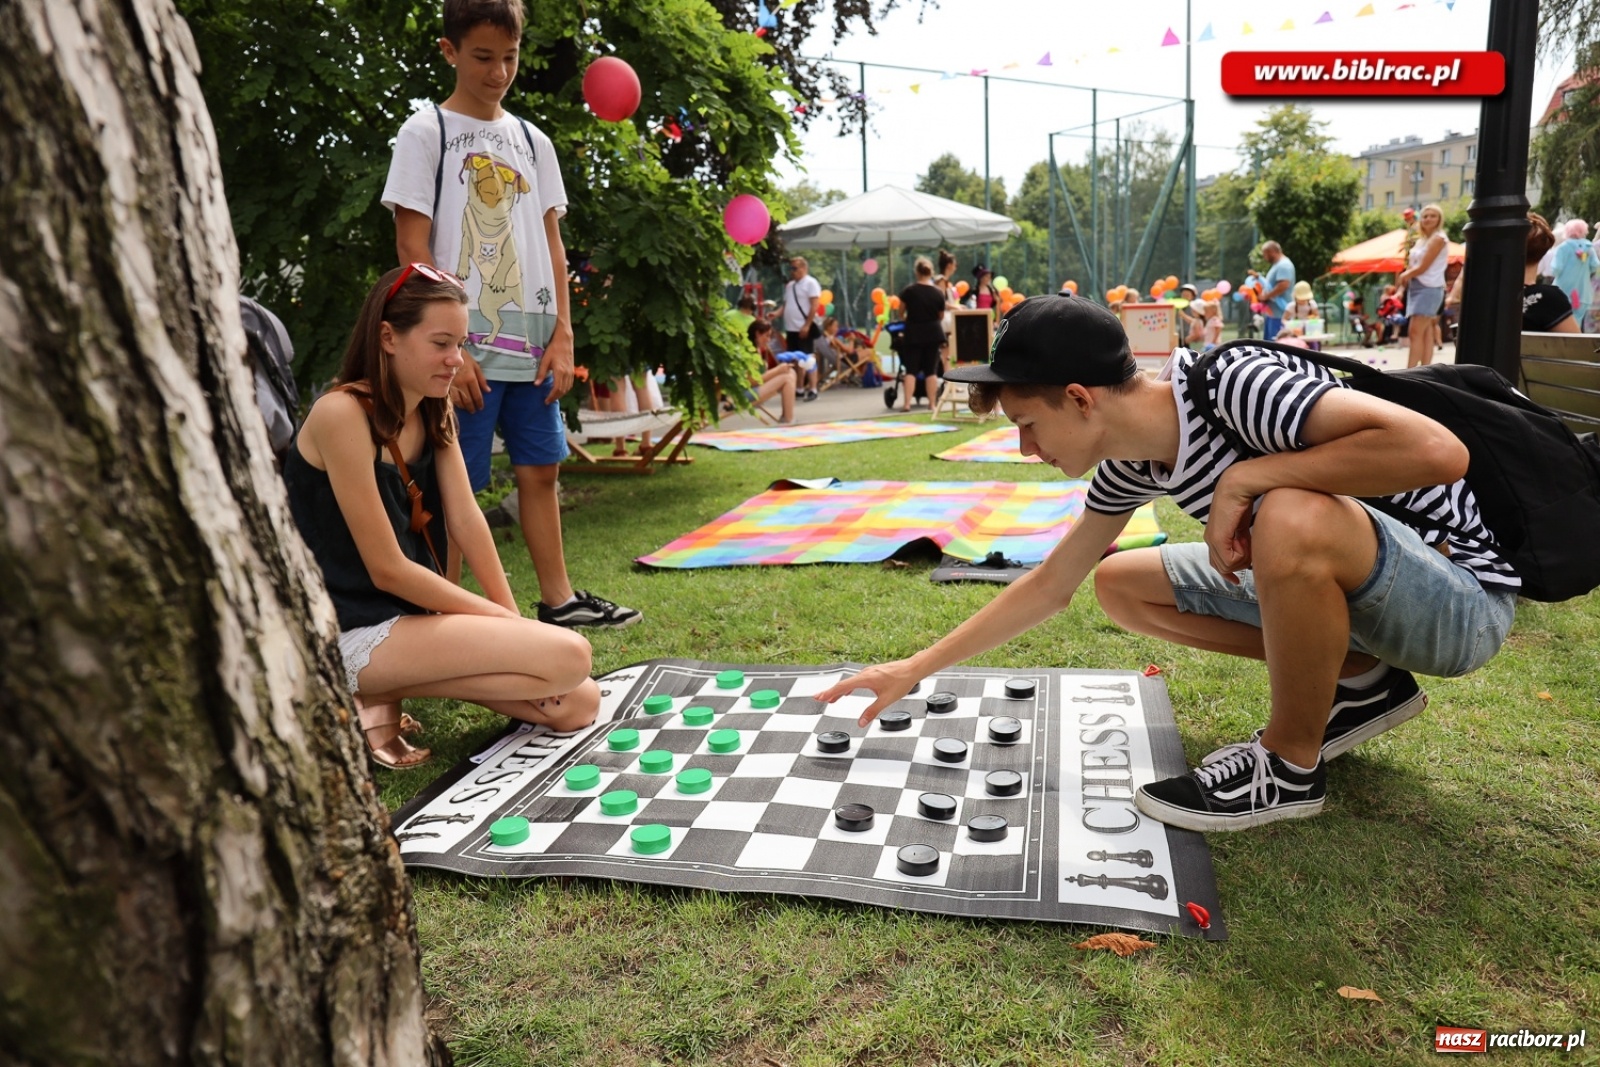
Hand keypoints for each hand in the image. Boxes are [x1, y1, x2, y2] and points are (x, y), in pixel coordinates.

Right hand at [451, 351, 489, 412]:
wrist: (449, 352)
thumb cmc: (464, 358)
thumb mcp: (475, 366)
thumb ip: (482, 379)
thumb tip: (488, 391)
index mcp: (471, 378)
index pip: (477, 395)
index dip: (479, 403)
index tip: (480, 407)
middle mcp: (462, 383)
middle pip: (468, 400)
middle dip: (472, 407)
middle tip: (474, 411)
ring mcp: (453, 385)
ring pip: (459, 400)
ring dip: (464, 407)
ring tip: (467, 409)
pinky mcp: (446, 384)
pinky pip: (451, 397)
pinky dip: (456, 402)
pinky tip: (458, 404)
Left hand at [536, 326, 575, 401]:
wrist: (565, 340)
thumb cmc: (553, 349)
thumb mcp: (545, 360)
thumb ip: (541, 373)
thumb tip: (536, 385)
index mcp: (560, 371)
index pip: (556, 389)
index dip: (551, 396)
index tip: (546, 401)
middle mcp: (567, 373)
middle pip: (562, 390)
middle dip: (555, 397)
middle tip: (548, 401)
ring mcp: (571, 372)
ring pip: (567, 388)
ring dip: (560, 394)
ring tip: (553, 397)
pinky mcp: (572, 370)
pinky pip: (570, 384)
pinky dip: (565, 389)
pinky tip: (560, 390)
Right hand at [815, 659, 923, 726]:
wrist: (912, 668)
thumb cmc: (902, 681)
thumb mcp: (886, 700)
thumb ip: (872, 712)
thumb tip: (861, 723)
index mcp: (866, 679)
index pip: (843, 686)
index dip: (830, 693)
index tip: (820, 697)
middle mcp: (865, 673)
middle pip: (843, 684)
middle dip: (830, 692)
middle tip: (817, 698)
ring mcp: (868, 672)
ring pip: (849, 682)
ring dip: (839, 690)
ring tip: (830, 699)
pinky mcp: (873, 673)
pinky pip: (856, 681)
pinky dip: (848, 687)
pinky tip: (847, 692)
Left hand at [1203, 468, 1256, 583]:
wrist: (1238, 486)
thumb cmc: (1243, 503)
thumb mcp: (1243, 528)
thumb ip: (1242, 542)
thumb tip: (1249, 559)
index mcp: (1214, 537)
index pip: (1217, 564)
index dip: (1227, 573)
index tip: (1236, 581)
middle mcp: (1210, 540)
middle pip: (1223, 568)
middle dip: (1239, 563)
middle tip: (1248, 544)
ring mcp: (1212, 540)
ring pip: (1228, 566)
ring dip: (1243, 558)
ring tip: (1247, 539)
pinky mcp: (1217, 539)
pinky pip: (1230, 560)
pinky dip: (1242, 554)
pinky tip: (1245, 539)